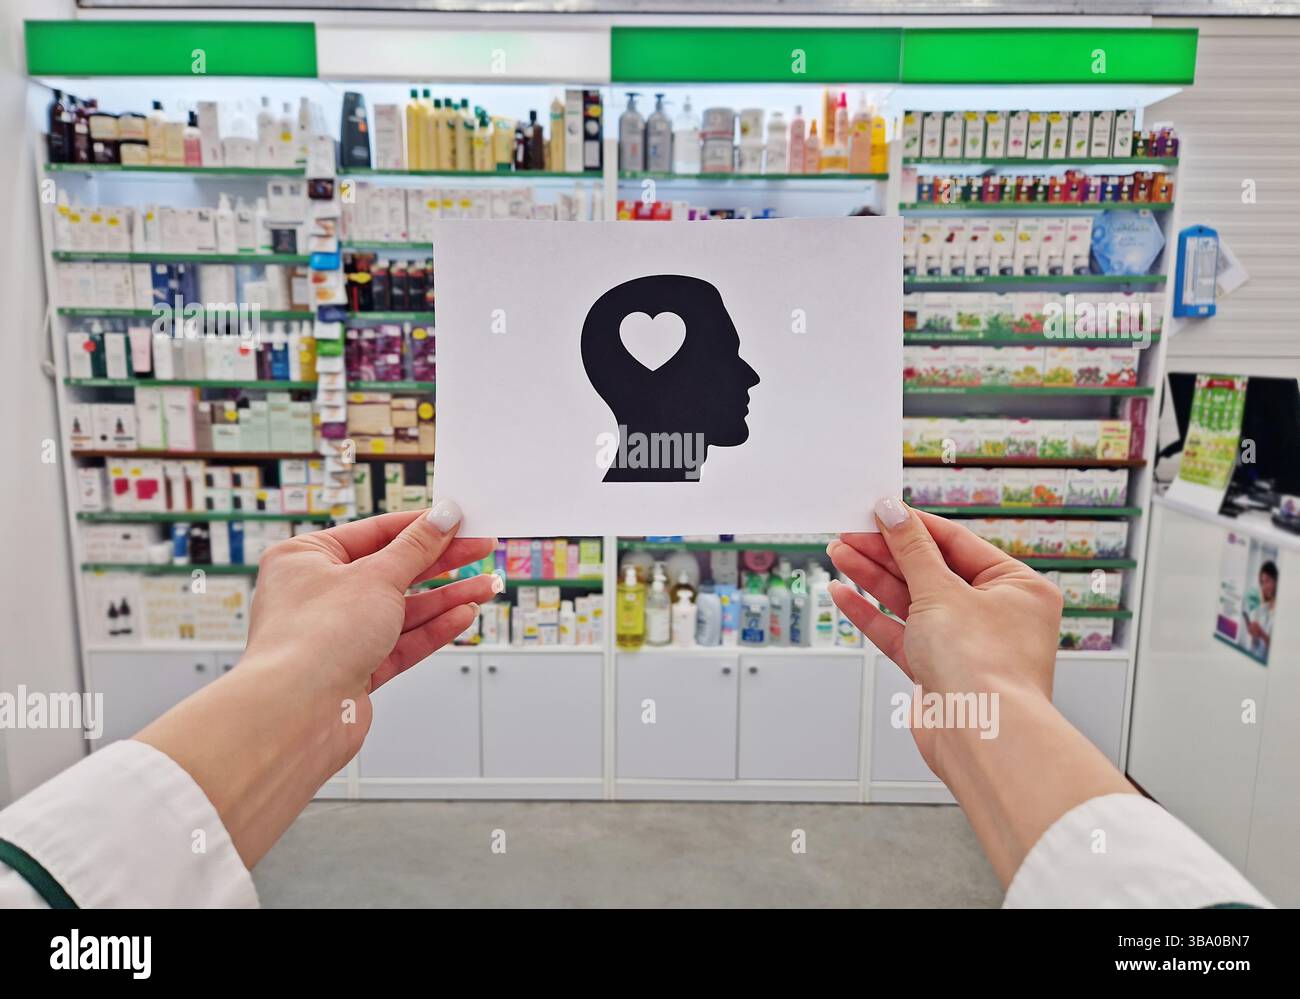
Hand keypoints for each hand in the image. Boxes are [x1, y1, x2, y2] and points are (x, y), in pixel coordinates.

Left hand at [136, 499, 499, 866]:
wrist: (296, 714)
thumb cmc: (313, 639)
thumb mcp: (377, 576)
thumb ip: (417, 547)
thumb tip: (443, 517)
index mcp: (306, 558)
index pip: (375, 532)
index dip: (421, 527)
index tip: (458, 522)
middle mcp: (317, 594)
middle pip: (392, 571)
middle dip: (441, 564)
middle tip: (480, 550)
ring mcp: (335, 634)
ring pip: (401, 610)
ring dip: (445, 599)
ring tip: (485, 587)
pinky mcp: (353, 670)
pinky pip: (399, 642)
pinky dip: (432, 630)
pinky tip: (462, 616)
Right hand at [827, 497, 1062, 778]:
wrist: (981, 739)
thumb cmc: (985, 669)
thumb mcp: (942, 592)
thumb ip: (911, 550)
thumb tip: (893, 513)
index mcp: (1017, 587)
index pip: (956, 543)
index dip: (913, 526)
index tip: (878, 511)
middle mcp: (995, 614)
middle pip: (930, 570)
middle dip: (886, 552)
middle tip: (849, 533)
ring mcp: (965, 643)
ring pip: (912, 600)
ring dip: (874, 577)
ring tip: (839, 553)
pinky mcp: (937, 669)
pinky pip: (901, 632)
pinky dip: (873, 614)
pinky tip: (846, 594)